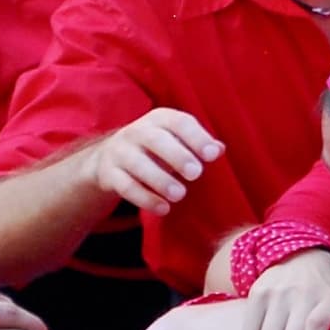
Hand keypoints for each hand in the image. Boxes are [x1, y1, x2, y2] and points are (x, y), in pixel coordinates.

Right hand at [84, 108, 222, 212]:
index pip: (178, 122)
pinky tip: (163, 209)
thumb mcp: (177, 141)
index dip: (196, 137)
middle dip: (177, 156)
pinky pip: (126, 186)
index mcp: (160, 120)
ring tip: (179, 194)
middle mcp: (137, 132)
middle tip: (196, 174)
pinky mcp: (109, 174)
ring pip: (137, 163)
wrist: (111, 158)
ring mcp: (120, 152)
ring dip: (159, 179)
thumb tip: (219, 149)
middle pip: (155, 140)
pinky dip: (145, 199)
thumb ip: (198, 145)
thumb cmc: (158, 150)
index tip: (212, 155)